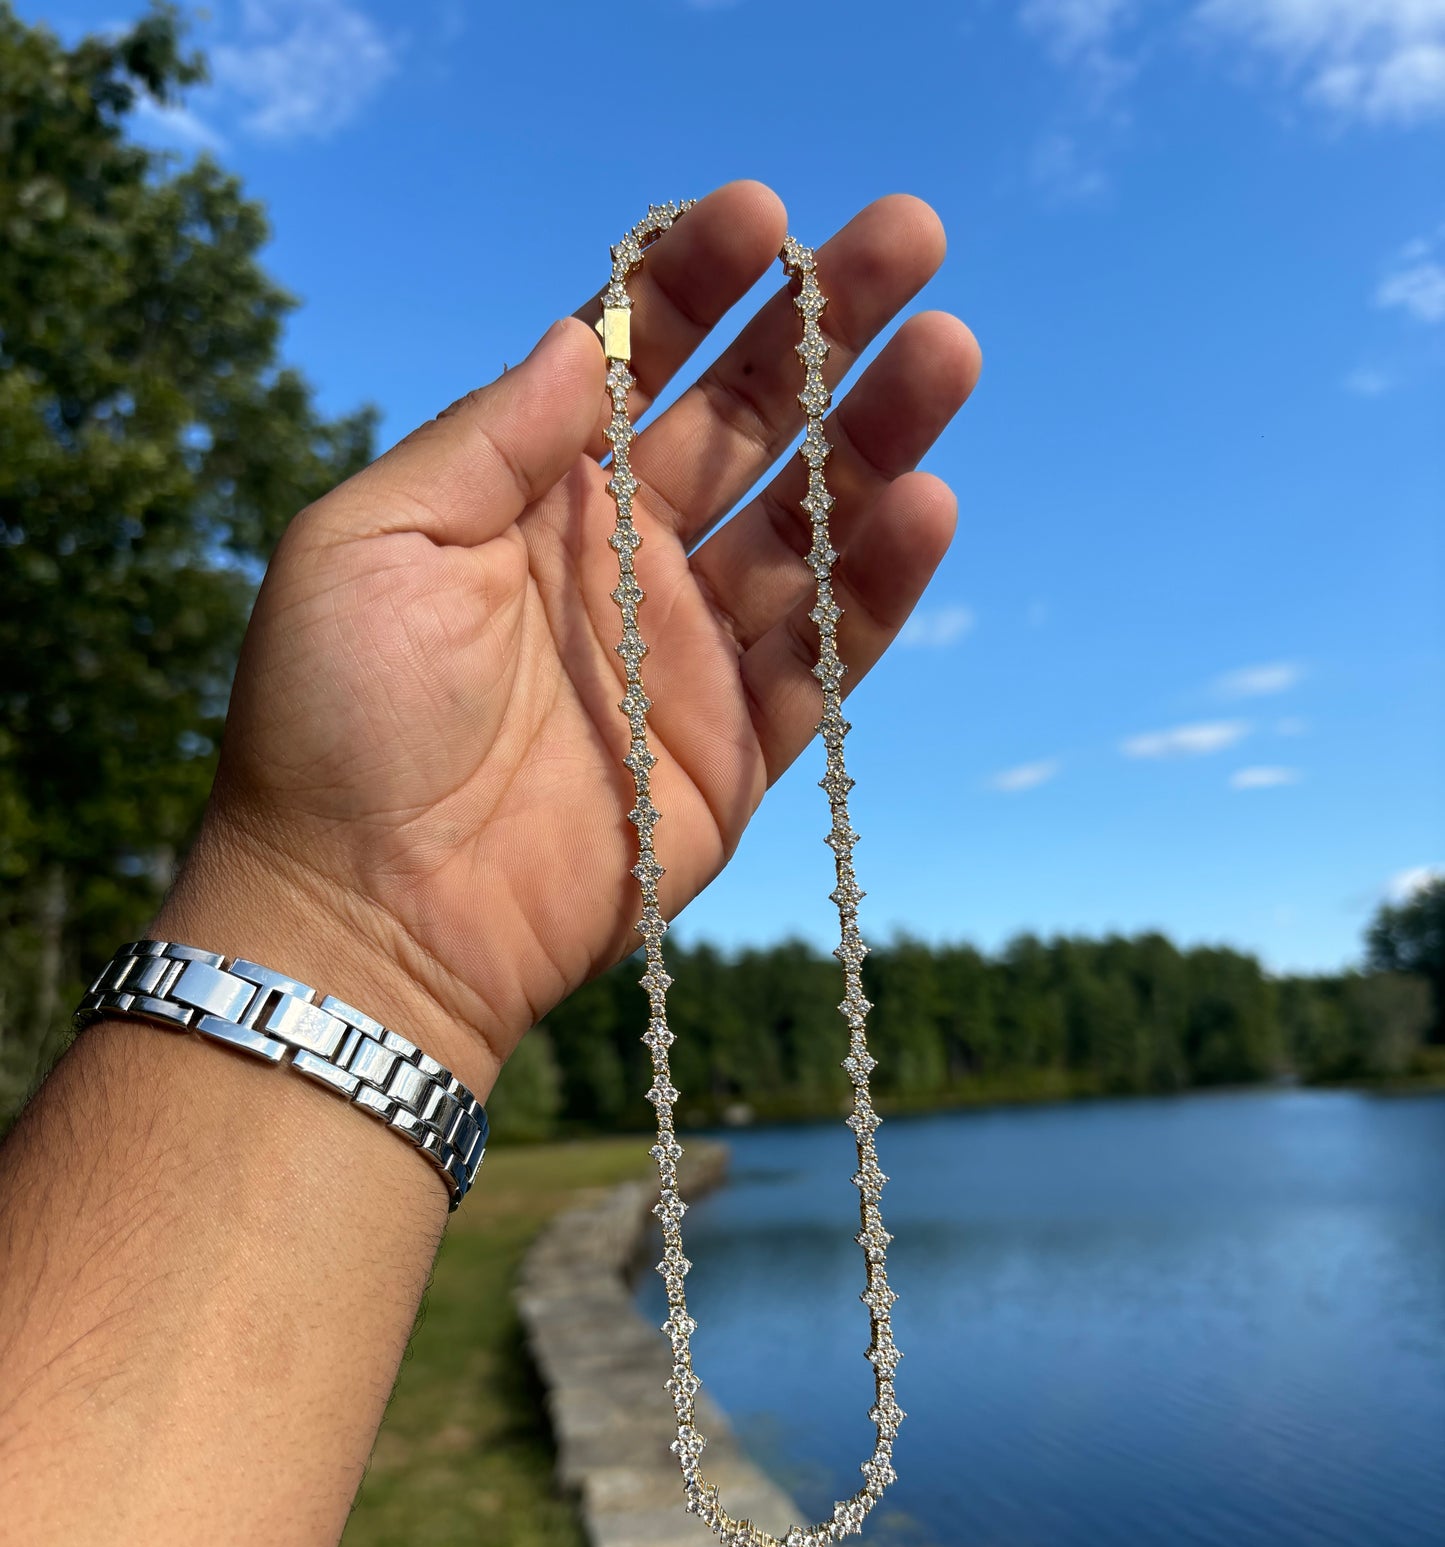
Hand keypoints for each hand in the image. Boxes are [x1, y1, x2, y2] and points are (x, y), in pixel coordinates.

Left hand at [166, 183, 980, 1095]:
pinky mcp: (736, 755)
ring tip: (945, 356)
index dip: (699, 287)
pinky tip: (923, 506)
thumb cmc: (336, 724)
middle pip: (747, 423)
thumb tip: (578, 337)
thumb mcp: (370, 543)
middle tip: (910, 241)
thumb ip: (484, 440)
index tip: (761, 217)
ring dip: (878, 440)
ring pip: (807, 528)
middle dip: (825, 330)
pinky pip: (823, 662)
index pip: (635, 363)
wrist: (366, 919)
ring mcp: (689, 658)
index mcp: (532, 498)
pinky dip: (875, 590)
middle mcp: (623, 562)